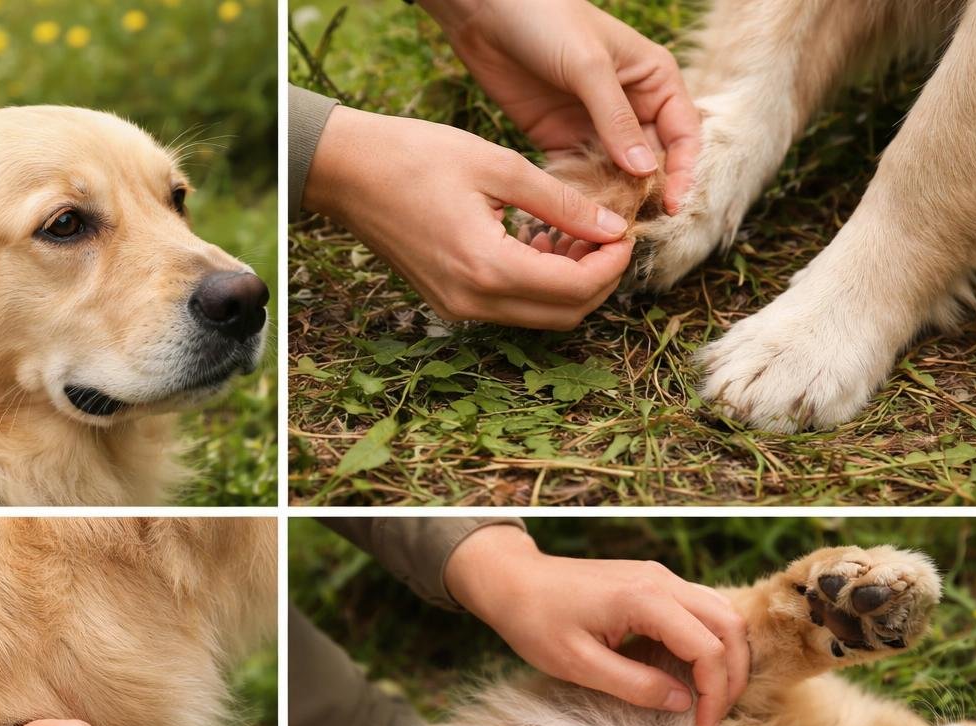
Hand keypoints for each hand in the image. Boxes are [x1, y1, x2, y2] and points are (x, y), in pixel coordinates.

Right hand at [302, 106, 632, 327]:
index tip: (625, 230)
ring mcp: (459, 307)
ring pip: (540, 316)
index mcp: (488, 268)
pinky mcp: (449, 302)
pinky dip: (538, 284)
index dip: (612, 264)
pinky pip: (511, 308)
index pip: (576, 289)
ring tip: (575, 234)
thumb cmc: (417, 158)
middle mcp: (474, 302)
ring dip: (570, 284)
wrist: (350, 173)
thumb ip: (563, 203)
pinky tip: (542, 243)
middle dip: (599, 280)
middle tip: (608, 235)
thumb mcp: (500, 167)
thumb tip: (612, 227)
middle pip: (564, 315)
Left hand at [422, 0, 700, 212]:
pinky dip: (581, 194)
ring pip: (617, 173)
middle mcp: (630, 105)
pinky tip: (576, 215)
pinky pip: (580, 174)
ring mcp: (595, 125)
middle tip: (637, 225)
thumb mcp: (588, 66)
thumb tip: (645, 170)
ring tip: (607, 228)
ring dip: (615, 199)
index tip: (671, 203)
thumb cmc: (547, 20)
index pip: (683, 133)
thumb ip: (615, 118)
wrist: (487, 13)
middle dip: (648, 192)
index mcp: (654, 79)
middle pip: (653, 160)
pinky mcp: (560, 139)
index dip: (683, 169)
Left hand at [443, 524, 748, 725]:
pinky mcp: (653, 580)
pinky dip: (709, 639)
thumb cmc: (535, 621)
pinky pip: (700, 607)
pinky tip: (691, 670)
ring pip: (722, 613)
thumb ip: (634, 685)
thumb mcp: (577, 665)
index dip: (716, 694)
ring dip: (727, 656)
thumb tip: (683, 702)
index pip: (709, 649)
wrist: (511, 579)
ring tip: (709, 698)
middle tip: (715, 717)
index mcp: (645, 599)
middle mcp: (661, 580)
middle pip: (730, 626)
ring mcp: (659, 576)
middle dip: (733, 676)